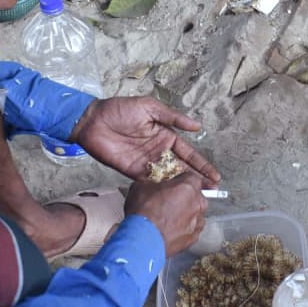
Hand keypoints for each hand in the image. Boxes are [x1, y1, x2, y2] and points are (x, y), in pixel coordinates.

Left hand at [71, 97, 220, 183]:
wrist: (93, 121)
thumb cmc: (120, 109)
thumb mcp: (150, 108)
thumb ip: (173, 117)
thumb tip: (197, 125)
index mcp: (165, 135)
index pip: (188, 153)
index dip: (201, 164)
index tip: (214, 175)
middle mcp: (159, 151)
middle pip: (182, 168)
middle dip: (196, 179)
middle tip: (211, 191)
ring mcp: (147, 163)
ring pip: (169, 178)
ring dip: (182, 187)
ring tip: (197, 198)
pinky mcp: (133, 171)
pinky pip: (151, 182)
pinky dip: (162, 190)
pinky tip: (173, 198)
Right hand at [124, 174, 206, 256]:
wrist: (141, 240)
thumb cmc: (143, 213)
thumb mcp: (141, 186)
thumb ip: (151, 182)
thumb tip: (149, 183)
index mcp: (188, 187)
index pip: (191, 177)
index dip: (180, 180)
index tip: (173, 184)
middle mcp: (197, 203)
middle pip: (195, 196)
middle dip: (184, 197)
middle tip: (168, 201)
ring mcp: (197, 222)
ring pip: (195, 214)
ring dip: (185, 214)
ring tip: (168, 218)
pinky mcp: (193, 238)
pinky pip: (191, 229)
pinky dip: (183, 229)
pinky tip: (169, 230)